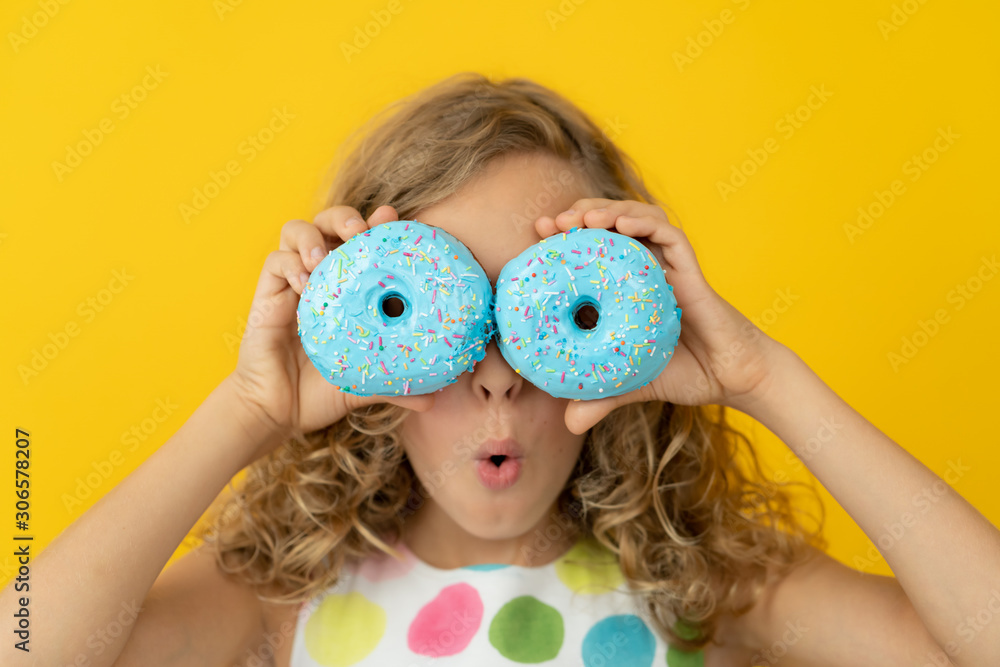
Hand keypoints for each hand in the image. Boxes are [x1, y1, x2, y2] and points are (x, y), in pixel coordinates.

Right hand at [227, 204, 434, 461]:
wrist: (279, 412)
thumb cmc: (320, 393)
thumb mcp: (364, 384)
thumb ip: (396, 385)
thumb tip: (434, 399)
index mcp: (348, 288)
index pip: (362, 243)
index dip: (377, 225)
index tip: (392, 218)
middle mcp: (321, 277)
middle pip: (329, 223)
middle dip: (344, 218)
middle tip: (358, 232)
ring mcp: (292, 283)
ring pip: (296, 231)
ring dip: (311, 235)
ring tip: (323, 256)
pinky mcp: (267, 294)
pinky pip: (275, 262)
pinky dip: (290, 264)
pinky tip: (304, 283)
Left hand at [535, 198, 788, 434]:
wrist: (734, 379)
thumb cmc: (687, 374)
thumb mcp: (634, 383)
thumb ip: (603, 396)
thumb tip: (569, 423)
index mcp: (628, 288)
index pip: (592, 252)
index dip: (565, 240)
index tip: (538, 236)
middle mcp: (645, 269)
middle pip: (609, 227)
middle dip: (579, 217)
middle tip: (551, 224)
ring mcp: (668, 266)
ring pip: (637, 219)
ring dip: (609, 211)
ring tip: (581, 217)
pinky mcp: (691, 269)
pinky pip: (669, 234)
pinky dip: (645, 222)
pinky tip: (622, 224)